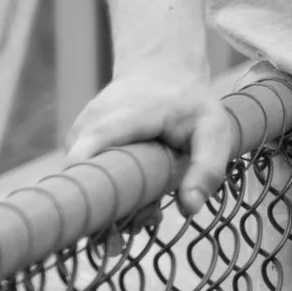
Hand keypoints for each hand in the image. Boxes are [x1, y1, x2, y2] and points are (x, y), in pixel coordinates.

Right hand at [66, 70, 236, 217]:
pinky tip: (141, 196)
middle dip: (114, 212)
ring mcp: (77, 139)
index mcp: (118, 118)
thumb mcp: (214, 130)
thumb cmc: (189, 104)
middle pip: (84, 183)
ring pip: (86, 186)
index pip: (84, 155)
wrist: (162, 72)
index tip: (110, 218)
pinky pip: (88, 179)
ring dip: (116, 206)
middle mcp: (87, 128)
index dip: (86, 189)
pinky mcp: (77, 149)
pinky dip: (112, 194)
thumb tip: (191, 208)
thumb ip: (207, 168)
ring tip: (153, 207)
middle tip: (152, 218)